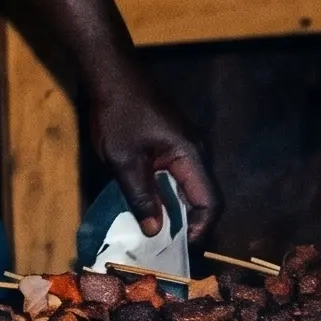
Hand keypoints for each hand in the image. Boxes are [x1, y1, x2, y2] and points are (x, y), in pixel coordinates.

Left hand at [81, 67, 217, 238]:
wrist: (110, 74)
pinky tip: (146, 203)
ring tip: (154, 229)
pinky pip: (175, 174)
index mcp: (192, 155)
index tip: (180, 246)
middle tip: (164, 245)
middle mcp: (195, 152)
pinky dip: (164, 192)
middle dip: (185, 222)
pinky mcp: (170, 142)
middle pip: (201, 196)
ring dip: (173, 207)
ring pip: (186, 186)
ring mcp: (184, 145)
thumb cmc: (118, 114)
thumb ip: (141, 196)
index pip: (210, 201)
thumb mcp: (124, 160)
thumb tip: (155, 231)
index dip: (200, 228)